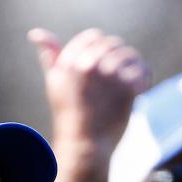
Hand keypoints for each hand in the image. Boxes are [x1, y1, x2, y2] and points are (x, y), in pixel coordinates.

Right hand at [29, 27, 149, 181]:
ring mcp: (108, 75)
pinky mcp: (127, 88)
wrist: (86, 148)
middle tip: (121, 78)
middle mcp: (87, 65)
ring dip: (134, 67)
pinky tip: (140, 91)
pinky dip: (144, 79)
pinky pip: (141, 70)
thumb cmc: (70, 118)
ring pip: (130, 54)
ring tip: (133, 83)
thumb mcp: (55, 85)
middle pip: (114, 44)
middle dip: (120, 59)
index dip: (103, 49)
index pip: (94, 37)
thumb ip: (51, 58)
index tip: (106, 67)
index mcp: (69, 62)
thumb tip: (37, 34)